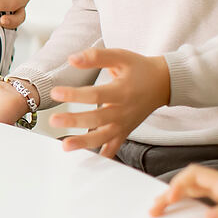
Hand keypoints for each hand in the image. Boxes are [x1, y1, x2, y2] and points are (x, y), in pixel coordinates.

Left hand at [49, 48, 169, 156]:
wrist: (163, 83)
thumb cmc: (139, 68)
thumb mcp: (121, 56)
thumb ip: (96, 57)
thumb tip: (72, 59)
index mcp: (121, 91)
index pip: (96, 95)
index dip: (75, 94)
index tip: (55, 92)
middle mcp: (123, 111)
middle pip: (97, 119)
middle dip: (74, 121)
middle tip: (53, 121)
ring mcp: (124, 124)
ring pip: (104, 138)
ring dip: (84, 143)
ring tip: (65, 146)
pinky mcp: (125, 131)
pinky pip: (114, 147)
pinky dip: (103, 156)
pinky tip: (88, 162)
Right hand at [150, 165, 217, 217]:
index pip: (192, 176)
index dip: (178, 184)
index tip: (171, 198)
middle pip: (186, 183)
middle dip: (168, 193)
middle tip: (154, 209)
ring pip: (192, 190)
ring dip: (175, 197)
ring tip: (160, 208)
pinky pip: (201, 198)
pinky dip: (188, 202)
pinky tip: (184, 210)